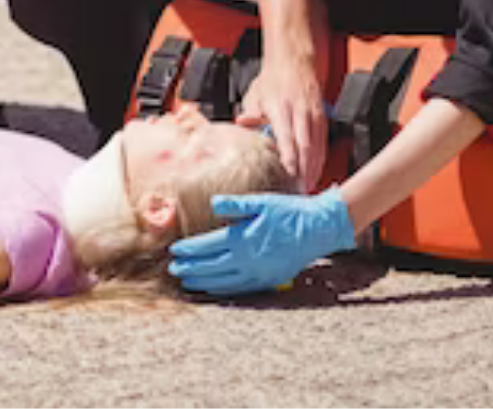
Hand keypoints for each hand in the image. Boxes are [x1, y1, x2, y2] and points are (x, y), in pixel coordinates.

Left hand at [167, 190, 355, 296]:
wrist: (319, 230)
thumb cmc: (290, 212)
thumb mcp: (262, 202)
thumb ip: (235, 204)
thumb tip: (213, 203)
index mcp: (244, 238)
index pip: (208, 247)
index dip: (189, 250)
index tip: (174, 251)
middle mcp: (248, 259)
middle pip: (211, 267)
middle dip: (190, 268)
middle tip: (173, 270)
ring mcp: (259, 273)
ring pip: (223, 282)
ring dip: (202, 282)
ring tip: (186, 281)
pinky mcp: (268, 281)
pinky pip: (239, 289)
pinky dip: (222, 289)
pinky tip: (212, 288)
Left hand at [236, 57, 327, 191]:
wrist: (293, 63)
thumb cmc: (272, 82)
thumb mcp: (255, 93)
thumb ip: (250, 112)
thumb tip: (242, 123)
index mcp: (281, 107)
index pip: (286, 135)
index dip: (289, 155)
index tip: (289, 172)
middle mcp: (300, 111)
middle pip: (305, 144)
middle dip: (303, 168)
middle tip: (299, 188)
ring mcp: (313, 113)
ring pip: (317, 144)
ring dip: (313, 166)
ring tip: (308, 185)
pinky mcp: (322, 116)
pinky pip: (324, 141)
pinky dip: (321, 158)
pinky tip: (316, 170)